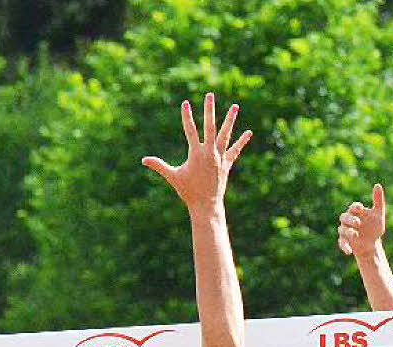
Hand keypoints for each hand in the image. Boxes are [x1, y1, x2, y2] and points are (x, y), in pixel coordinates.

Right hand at [143, 93, 251, 210]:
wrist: (206, 205)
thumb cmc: (188, 191)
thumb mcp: (173, 177)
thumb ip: (159, 165)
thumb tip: (143, 160)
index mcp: (196, 153)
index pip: (190, 130)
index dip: (187, 116)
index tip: (185, 102)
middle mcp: (209, 153)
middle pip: (210, 127)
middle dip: (209, 110)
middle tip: (209, 95)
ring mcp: (220, 157)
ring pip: (226, 135)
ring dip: (230, 120)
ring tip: (235, 106)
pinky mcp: (227, 164)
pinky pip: (235, 150)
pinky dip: (241, 141)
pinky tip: (249, 132)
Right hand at [337, 183, 385, 257]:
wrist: (372, 244)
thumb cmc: (374, 227)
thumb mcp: (378, 214)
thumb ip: (378, 200)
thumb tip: (377, 185)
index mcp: (356, 212)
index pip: (353, 207)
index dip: (355, 207)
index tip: (361, 209)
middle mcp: (348, 220)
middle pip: (344, 217)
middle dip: (350, 219)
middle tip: (358, 222)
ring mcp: (345, 231)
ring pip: (342, 229)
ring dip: (348, 232)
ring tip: (355, 235)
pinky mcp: (345, 241)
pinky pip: (341, 243)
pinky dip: (344, 246)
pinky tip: (349, 252)